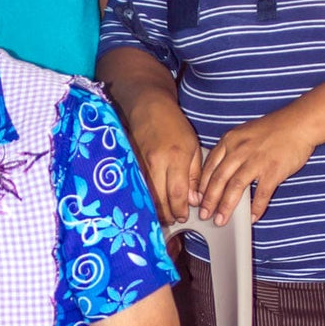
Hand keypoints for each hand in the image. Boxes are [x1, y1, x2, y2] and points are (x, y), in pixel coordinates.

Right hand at [127, 92, 202, 224]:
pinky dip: (145, 199)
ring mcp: (140, 165)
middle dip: (168, 214)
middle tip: (175, 218)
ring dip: (155, 209)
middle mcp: (156, 163)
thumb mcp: (193, 147)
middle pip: (159, 199)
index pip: (177, 193)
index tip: (184, 216)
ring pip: (146, 196)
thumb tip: (192, 200)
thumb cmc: (174, 125)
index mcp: (175, 157)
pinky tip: (151, 204)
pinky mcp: (130, 165)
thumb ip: (194, 175)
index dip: (180, 209)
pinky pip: (137, 188)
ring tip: (164, 214)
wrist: (148, 108)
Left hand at [197, 105, 316, 223]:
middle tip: (204, 214)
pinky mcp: (273, 171)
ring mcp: (256, 161)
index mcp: (229, 141)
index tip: (196, 199)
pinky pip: (261, 194)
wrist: (299, 123)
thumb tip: (219, 172)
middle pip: (218, 180)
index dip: (201, 186)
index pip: (209, 167)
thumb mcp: (243, 133)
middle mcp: (239, 151)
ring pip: (235, 188)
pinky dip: (256, 208)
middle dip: (209, 200)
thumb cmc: (273, 128)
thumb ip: (230, 150)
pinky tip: (252, 217)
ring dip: (226, 206)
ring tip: (220, 220)